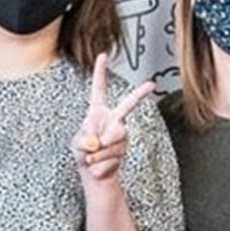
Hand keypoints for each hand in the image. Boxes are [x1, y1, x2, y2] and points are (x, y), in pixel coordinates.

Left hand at [69, 54, 155, 182]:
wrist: (94, 174)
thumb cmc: (83, 154)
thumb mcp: (78, 144)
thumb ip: (85, 140)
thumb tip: (97, 141)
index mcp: (98, 113)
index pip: (99, 89)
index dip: (100, 73)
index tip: (103, 56)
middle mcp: (112, 120)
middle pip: (128, 105)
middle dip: (140, 94)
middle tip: (151, 85)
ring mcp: (121, 133)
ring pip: (115, 139)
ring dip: (99, 154)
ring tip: (91, 158)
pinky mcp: (124, 147)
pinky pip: (113, 156)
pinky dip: (101, 164)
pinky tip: (98, 166)